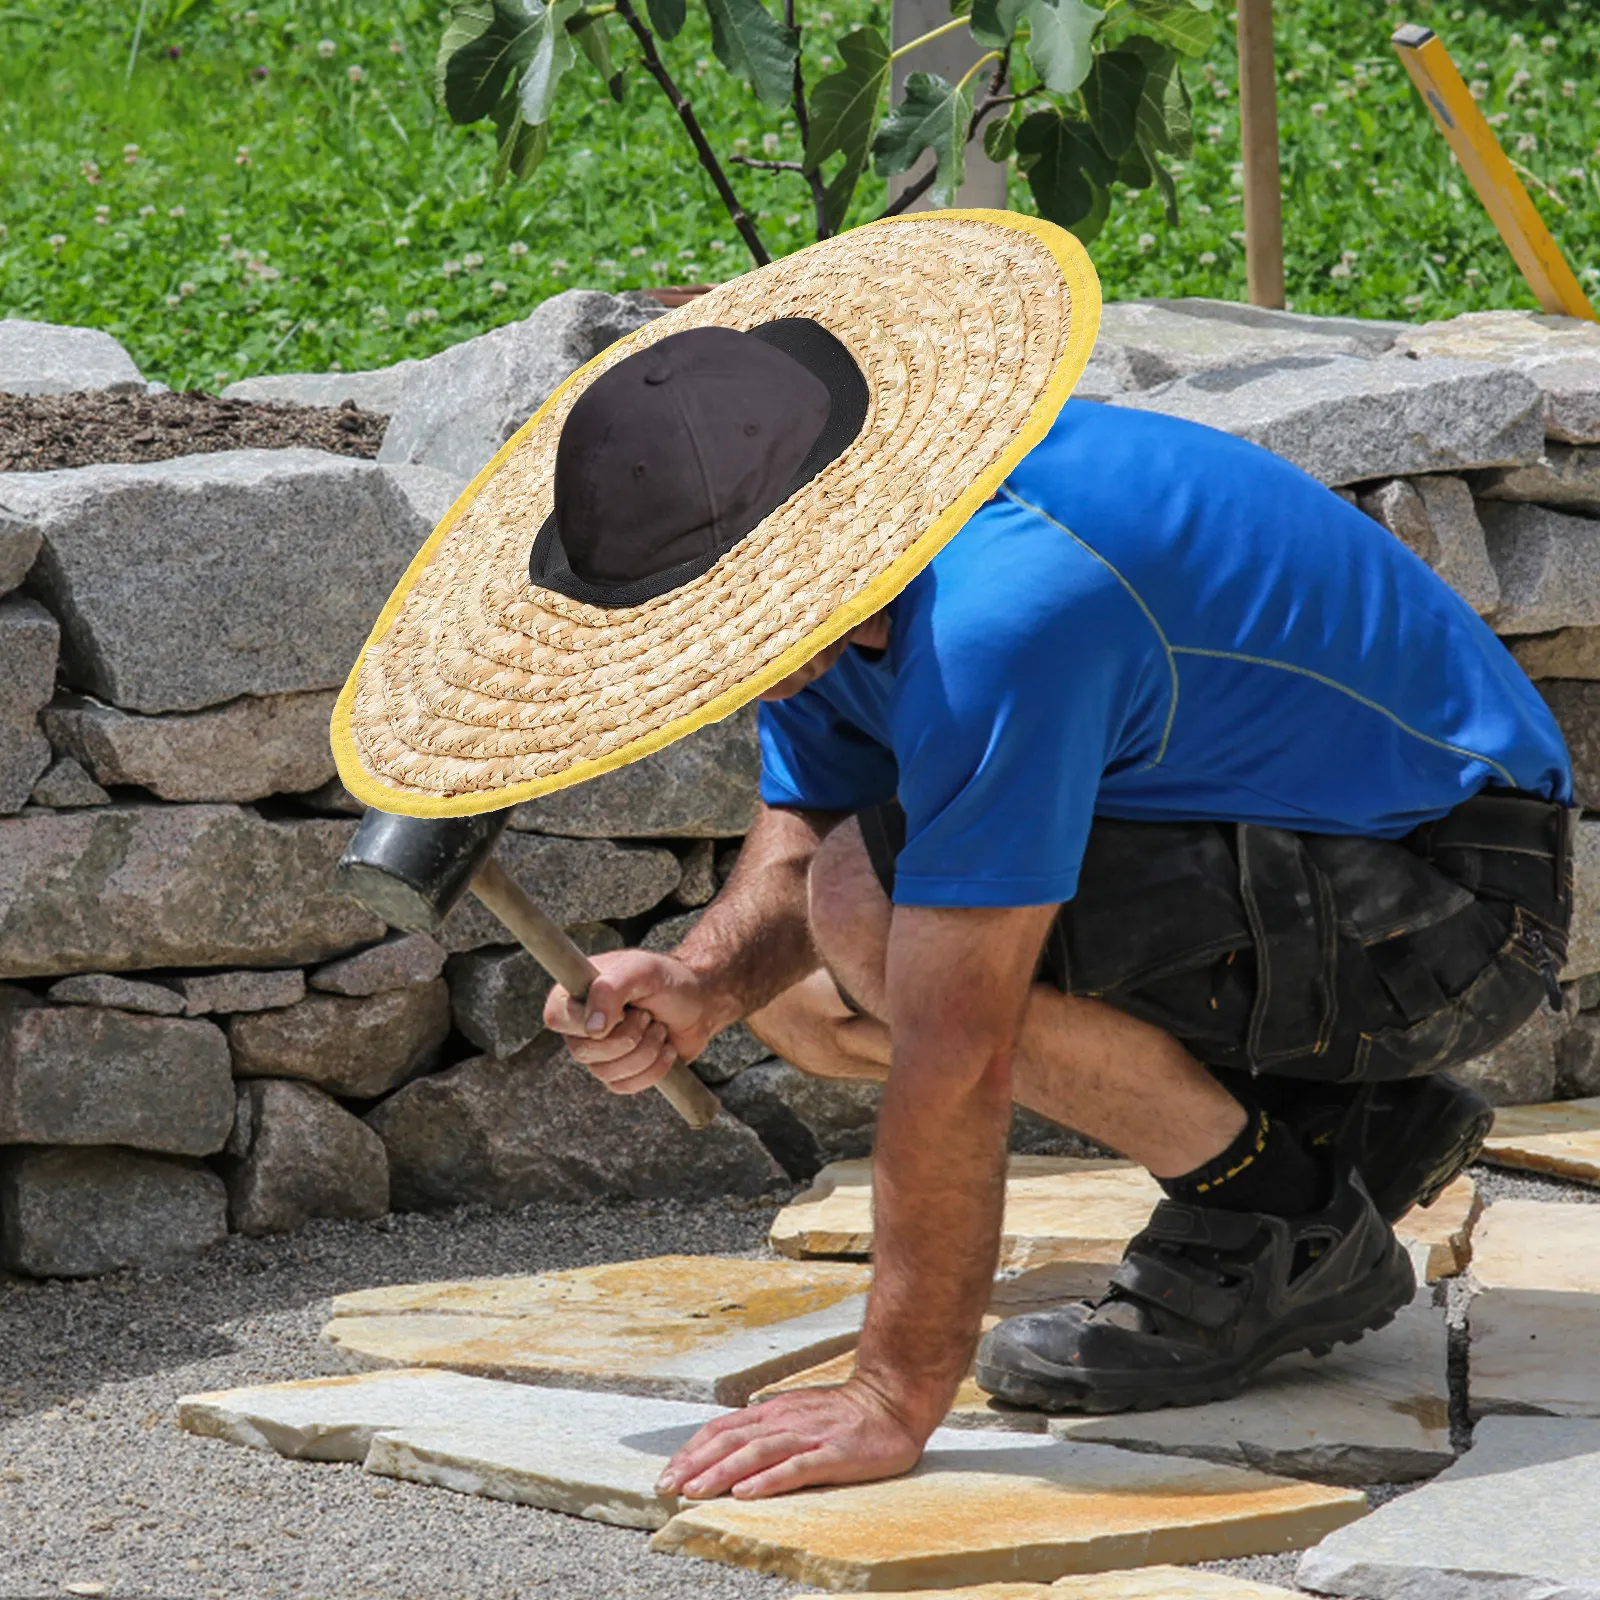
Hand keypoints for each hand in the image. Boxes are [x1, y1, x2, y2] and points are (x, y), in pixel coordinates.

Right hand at [543, 948, 727, 1095]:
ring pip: (605, 1073)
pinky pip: (624, 1087)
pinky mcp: (619, 1074)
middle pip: (582, 1052)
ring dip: (644, 1051)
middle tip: (647, 1015)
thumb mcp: (640, 970)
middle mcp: (580, 1026)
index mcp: (575, 994)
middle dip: (627, 1036)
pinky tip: (666, 1048)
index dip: (586, 1020)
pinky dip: (653, 1069)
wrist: (699, 1002)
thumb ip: (611, 989)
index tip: (620, 1012)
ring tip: (658, 1028)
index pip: (556, 1017)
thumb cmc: (666, 979)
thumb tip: (593, 1030)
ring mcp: (598, 1053)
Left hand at [655, 1381, 924, 1501]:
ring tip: (695, 1492)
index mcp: (773, 1413)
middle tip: (666, 1487)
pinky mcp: (834, 1454)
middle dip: (695, 1465)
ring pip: (757, 1453)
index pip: (722, 1428)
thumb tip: (727, 1453)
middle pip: (731, 1440)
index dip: (692, 1450)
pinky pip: (797, 1468)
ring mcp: (808, 1436)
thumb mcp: (796, 1415)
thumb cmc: (842, 1415)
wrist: (892, 1400)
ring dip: (722, 1472)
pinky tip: (748, 1492)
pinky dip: (768, 1480)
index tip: (667, 1473)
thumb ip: (766, 1431)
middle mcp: (784, 1421)